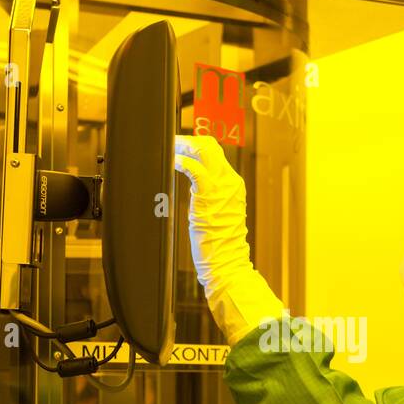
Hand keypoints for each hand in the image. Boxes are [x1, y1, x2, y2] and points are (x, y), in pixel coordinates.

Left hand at [173, 134, 250, 292]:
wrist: (227, 263)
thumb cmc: (218, 246)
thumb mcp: (217, 215)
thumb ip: (210, 198)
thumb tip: (197, 191)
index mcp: (234, 186)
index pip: (216, 155)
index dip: (196, 146)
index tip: (179, 148)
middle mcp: (231, 183)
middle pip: (211, 146)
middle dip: (189, 140)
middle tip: (171, 144)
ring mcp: (222, 188)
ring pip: (205, 150)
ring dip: (183, 146)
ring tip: (169, 148)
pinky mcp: (209, 196)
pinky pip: (195, 169)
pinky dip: (181, 161)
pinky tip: (172, 162)